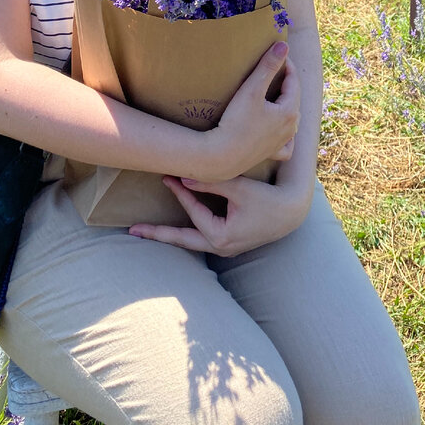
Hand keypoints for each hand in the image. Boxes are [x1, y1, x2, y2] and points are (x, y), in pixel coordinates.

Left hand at [129, 173, 309, 255]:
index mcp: (220, 236)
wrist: (292, 211)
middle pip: (181, 241)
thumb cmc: (267, 199)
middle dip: (157, 234)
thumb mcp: (239, 188)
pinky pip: (202, 236)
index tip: (166, 176)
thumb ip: (211, 183)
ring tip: (148, 230)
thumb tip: (182, 178)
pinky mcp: (229, 242)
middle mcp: (220, 247)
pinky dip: (188, 230)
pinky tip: (177, 225)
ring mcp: (224, 248)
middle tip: (132, 231)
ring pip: (190, 241)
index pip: (193, 212)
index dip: (180, 192)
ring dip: (171, 234)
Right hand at [205, 42, 299, 180]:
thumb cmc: (236, 121)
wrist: (222, 156)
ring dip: (287, 105)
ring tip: (276, 94)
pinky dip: (286, 136)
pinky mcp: (271, 154)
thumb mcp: (252, 89)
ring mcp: (282, 142)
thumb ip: (268, 66)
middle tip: (275, 68)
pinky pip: (286, 145)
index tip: (276, 53)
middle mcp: (291, 128)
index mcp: (290, 111)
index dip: (285, 65)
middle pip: (293, 99)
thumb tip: (284, 45)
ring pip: (292, 120)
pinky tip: (280, 131)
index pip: (293, 81)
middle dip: (286, 83)